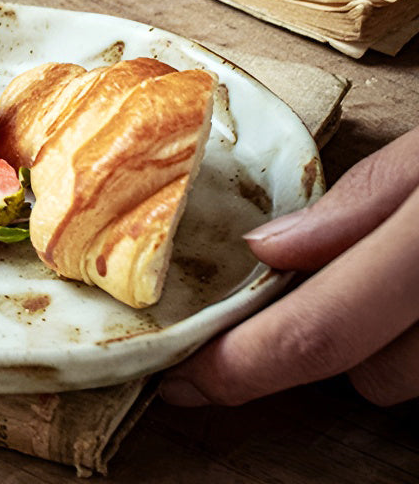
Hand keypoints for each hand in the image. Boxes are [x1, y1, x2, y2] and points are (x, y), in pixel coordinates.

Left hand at [160, 125, 418, 406]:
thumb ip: (361, 202)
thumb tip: (267, 249)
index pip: (320, 331)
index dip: (242, 366)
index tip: (184, 376)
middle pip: (368, 374)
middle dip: (326, 335)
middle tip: (311, 272)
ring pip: (401, 375)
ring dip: (382, 337)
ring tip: (389, 262)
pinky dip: (412, 332)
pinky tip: (414, 286)